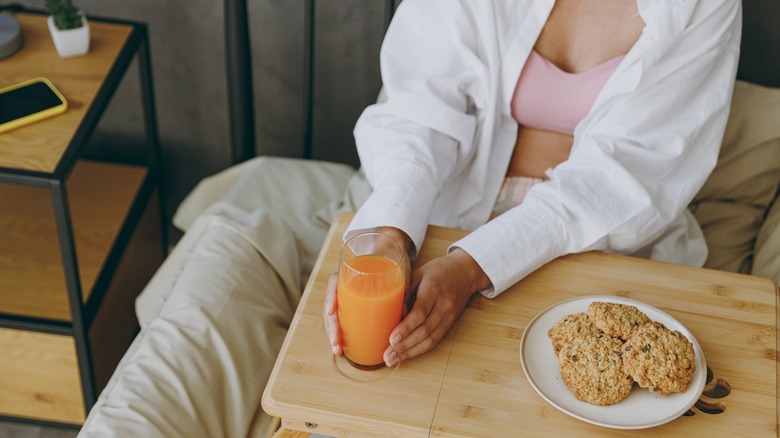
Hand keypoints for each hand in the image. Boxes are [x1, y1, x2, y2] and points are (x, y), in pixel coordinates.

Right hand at [323, 227, 412, 355]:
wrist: (392, 257)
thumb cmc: (393, 263)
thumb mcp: (397, 271)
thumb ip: (400, 289)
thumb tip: (404, 314)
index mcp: (352, 272)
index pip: (335, 282)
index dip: (331, 296)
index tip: (332, 311)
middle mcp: (346, 286)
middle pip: (332, 304)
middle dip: (331, 325)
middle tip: (336, 341)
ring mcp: (348, 297)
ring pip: (334, 315)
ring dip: (333, 333)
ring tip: (337, 349)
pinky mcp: (354, 308)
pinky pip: (343, 320)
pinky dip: (341, 335)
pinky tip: (341, 348)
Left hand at [383, 248, 490, 366]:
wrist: (466, 271)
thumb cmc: (439, 270)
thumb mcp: (419, 272)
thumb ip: (405, 291)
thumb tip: (392, 313)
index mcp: (434, 289)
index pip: (420, 313)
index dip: (406, 328)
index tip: (391, 339)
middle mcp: (444, 305)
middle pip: (424, 330)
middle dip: (405, 346)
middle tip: (388, 356)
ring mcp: (449, 316)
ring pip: (430, 339)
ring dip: (411, 352)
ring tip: (394, 360)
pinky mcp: (450, 323)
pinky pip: (436, 340)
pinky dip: (420, 349)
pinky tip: (408, 354)